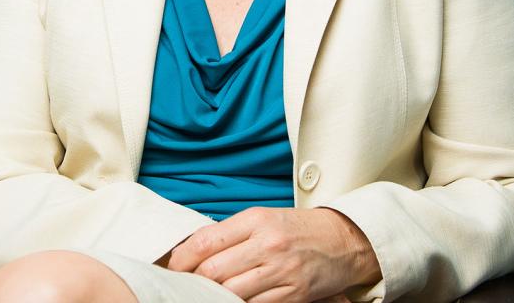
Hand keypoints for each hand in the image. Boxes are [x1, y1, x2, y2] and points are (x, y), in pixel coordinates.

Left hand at [164, 206, 379, 301]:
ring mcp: (281, 272)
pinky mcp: (293, 296)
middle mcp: (268, 244)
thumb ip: (231, 234)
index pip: (206, 241)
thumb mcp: (263, 219)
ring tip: (206, 295)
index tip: (173, 267)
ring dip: (213, 298)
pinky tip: (234, 301)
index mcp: (256, 220)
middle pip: (213, 272)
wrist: (340, 240)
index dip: (182, 259)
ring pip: (230, 295)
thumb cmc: (296, 229)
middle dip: (194, 282)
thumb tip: (192, 251)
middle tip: (185, 286)